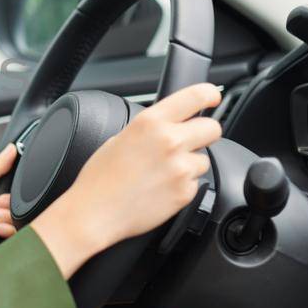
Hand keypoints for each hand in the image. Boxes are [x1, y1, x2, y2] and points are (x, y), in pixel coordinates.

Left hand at [0, 141, 18, 270]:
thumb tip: (11, 149)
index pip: (14, 187)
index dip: (12, 189)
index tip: (2, 193)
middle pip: (20, 204)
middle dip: (7, 206)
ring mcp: (1, 226)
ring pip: (22, 219)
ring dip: (6, 219)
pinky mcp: (5, 242)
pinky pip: (19, 235)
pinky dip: (7, 232)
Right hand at [30, 82, 222, 277]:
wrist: (95, 213)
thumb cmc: (100, 178)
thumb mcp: (120, 138)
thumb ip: (149, 129)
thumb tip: (168, 125)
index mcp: (151, 122)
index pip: (196, 96)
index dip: (209, 95)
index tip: (212, 98)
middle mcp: (169, 141)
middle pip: (213, 128)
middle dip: (204, 134)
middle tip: (188, 142)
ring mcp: (180, 168)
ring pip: (204, 160)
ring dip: (190, 164)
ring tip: (163, 173)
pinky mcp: (185, 192)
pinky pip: (195, 183)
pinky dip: (182, 186)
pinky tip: (160, 189)